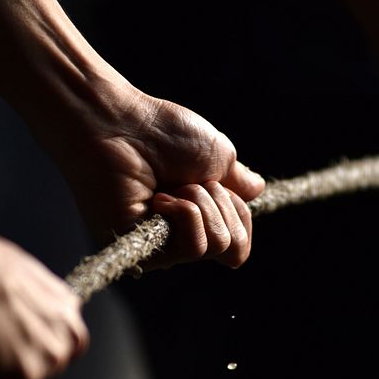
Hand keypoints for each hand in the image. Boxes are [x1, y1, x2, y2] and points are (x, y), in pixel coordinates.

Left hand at [46, 79, 264, 269]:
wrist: (121, 126)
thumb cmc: (163, 133)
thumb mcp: (218, 156)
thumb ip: (239, 183)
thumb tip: (257, 191)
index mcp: (198, 218)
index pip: (238, 245)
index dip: (239, 212)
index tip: (216, 180)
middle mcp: (180, 239)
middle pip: (235, 249)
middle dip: (223, 204)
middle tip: (189, 180)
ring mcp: (162, 249)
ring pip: (217, 245)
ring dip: (203, 203)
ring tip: (171, 185)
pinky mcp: (144, 252)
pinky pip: (193, 246)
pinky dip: (186, 212)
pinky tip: (158, 197)